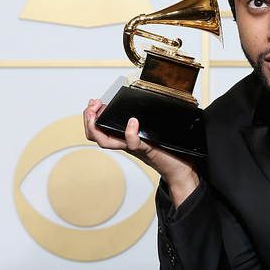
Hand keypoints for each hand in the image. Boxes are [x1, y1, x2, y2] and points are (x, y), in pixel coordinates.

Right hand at [83, 98, 199, 206]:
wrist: (180, 169)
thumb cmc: (166, 151)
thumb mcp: (148, 131)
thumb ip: (141, 121)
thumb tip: (137, 101)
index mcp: (123, 137)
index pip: (98, 130)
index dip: (90, 117)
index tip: (93, 103)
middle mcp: (125, 143)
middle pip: (96, 136)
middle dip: (88, 120)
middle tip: (92, 108)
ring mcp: (134, 147)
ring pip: (107, 141)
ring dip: (98, 127)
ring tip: (99, 111)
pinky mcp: (148, 149)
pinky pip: (135, 144)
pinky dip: (130, 134)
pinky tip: (132, 122)